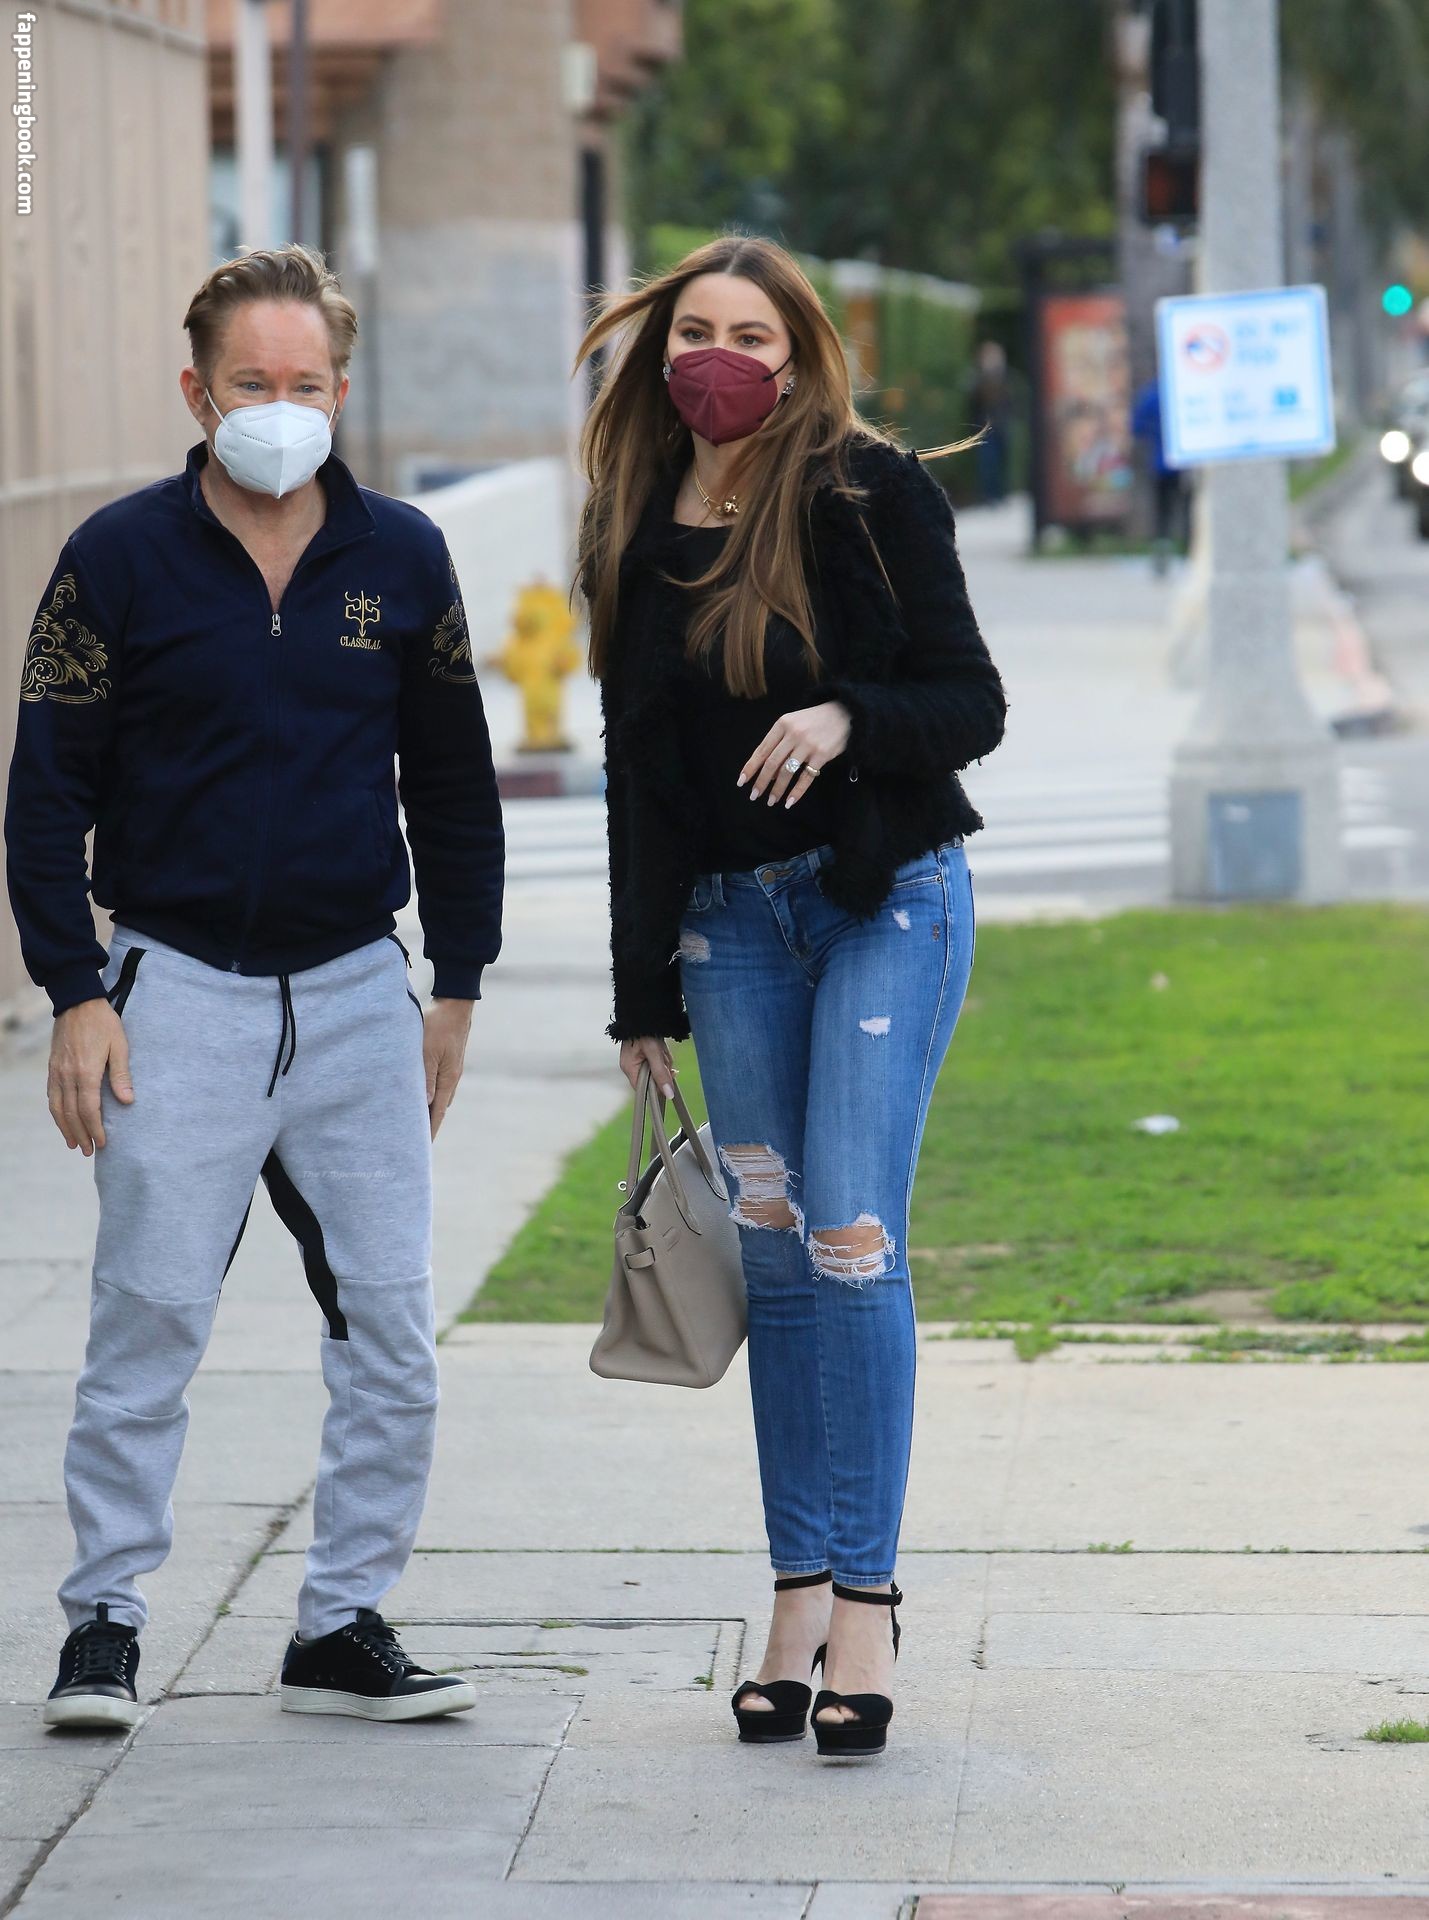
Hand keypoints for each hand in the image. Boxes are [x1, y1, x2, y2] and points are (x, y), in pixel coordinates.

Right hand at [49, 997, 132, 1153]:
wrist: (77, 1002)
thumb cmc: (104, 1022)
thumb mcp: (120, 1045)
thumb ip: (122, 1074)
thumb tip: (128, 1101)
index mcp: (86, 1071)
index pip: (89, 1109)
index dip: (95, 1129)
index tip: (103, 1143)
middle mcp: (68, 1075)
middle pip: (72, 1113)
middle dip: (80, 1134)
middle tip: (88, 1151)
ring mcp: (57, 1071)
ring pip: (57, 1108)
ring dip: (65, 1128)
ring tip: (73, 1144)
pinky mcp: (52, 1067)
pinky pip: (51, 1096)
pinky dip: (56, 1112)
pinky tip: (62, 1120)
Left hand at [424, 997, 473, 1139]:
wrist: (456, 1005)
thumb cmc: (439, 1026)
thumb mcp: (428, 1051)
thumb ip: (426, 1077)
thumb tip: (426, 1103)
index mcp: (448, 1079)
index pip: (437, 1113)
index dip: (429, 1131)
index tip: (422, 1148)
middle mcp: (452, 1079)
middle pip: (439, 1109)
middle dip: (428, 1125)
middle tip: (416, 1141)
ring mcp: (452, 1071)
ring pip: (439, 1097)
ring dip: (429, 1110)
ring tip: (417, 1123)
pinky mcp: (449, 1062)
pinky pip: (439, 1086)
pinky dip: (431, 1096)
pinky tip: (423, 1096)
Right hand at [618, 1035, 676, 1099]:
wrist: (643, 1011)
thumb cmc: (645, 1030)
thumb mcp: (655, 1052)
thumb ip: (661, 1073)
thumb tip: (669, 1094)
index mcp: (629, 1068)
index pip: (643, 1090)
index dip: (656, 1088)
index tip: (668, 1080)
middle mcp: (631, 1066)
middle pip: (651, 1080)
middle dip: (662, 1070)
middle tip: (664, 1056)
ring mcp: (636, 1060)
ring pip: (656, 1070)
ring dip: (663, 1061)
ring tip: (662, 1048)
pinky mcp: (642, 1055)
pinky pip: (656, 1062)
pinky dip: (662, 1056)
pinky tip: (662, 1047)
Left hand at [739, 700, 850, 808]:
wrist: (845, 713)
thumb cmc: (815, 720)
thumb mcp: (794, 722)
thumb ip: (780, 742)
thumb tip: (767, 771)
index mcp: (782, 724)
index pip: (762, 750)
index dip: (751, 768)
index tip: (741, 782)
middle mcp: (793, 734)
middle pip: (772, 763)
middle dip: (761, 782)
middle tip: (754, 795)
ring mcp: (808, 745)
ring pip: (787, 772)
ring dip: (777, 789)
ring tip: (772, 801)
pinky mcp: (822, 755)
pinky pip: (806, 778)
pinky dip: (797, 792)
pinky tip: (789, 802)